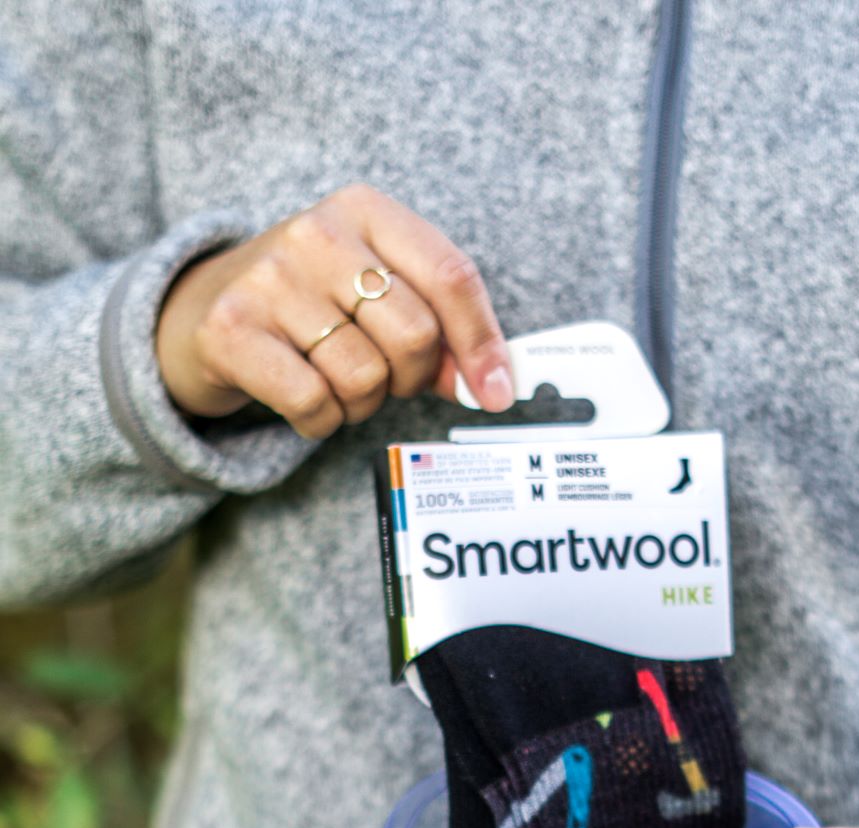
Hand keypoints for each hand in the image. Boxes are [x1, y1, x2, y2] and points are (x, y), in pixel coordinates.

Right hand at [155, 183, 513, 437]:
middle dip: (411, 379)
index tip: (496, 393)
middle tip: (385, 378)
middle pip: (414, 335)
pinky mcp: (231, 330)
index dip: (483, 343)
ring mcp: (269, 279)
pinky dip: (321, 421)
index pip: (451, 276)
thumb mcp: (374, 296)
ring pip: (366, 377)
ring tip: (334, 381)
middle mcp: (317, 233)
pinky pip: (315, 403)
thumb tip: (488, 383)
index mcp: (365, 209)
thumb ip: (437, 330)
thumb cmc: (308, 306)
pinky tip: (303, 399)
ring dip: (361, 403)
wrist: (198, 312)